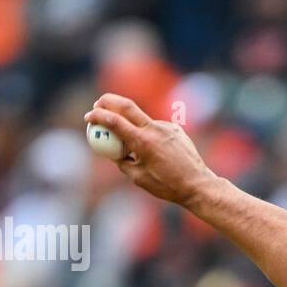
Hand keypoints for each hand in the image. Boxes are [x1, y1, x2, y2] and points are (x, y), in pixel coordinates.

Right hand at [84, 94, 217, 207]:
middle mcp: (155, 130)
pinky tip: (159, 154)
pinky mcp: (176, 129)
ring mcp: (167, 127)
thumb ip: (121, 161)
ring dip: (133, 128)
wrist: (198, 185)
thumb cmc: (167, 185)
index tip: (88, 117)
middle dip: (108, 101)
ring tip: (139, 152)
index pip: (114, 121)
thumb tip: (111, 151)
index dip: (98, 116)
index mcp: (143, 142)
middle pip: (126, 105)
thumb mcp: (138, 177)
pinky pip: (157, 129)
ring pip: (143, 121)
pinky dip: (150, 136)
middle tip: (98, 105)